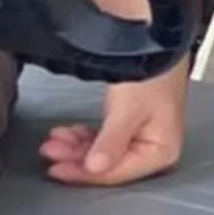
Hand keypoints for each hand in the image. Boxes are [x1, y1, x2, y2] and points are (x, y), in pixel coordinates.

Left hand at [39, 63, 188, 189]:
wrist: (156, 41)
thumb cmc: (152, 73)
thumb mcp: (129, 109)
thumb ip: (111, 142)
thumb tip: (95, 168)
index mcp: (161, 151)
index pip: (117, 172)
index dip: (85, 173)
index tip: (58, 169)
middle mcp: (155, 149)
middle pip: (108, 164)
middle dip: (76, 157)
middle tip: (51, 150)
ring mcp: (144, 137)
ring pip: (103, 152)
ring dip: (77, 147)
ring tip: (56, 138)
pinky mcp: (133, 126)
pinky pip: (105, 139)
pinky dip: (86, 137)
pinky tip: (70, 132)